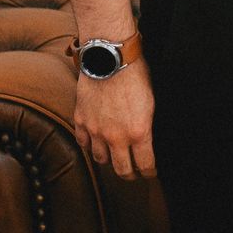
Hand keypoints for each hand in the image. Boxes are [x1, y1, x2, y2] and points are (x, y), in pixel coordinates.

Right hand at [72, 63, 157, 179]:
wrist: (110, 58)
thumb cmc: (135, 74)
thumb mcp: (151, 102)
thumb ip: (146, 125)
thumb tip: (147, 138)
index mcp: (139, 132)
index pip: (145, 164)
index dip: (149, 173)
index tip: (150, 174)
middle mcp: (116, 137)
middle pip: (122, 169)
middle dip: (130, 174)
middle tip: (134, 174)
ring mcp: (96, 131)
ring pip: (101, 159)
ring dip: (109, 161)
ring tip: (114, 158)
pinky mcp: (81, 121)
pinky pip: (84, 144)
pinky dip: (90, 146)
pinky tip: (96, 144)